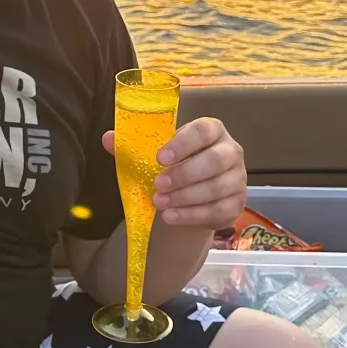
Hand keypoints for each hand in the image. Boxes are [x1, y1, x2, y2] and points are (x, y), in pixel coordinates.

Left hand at [103, 116, 246, 227]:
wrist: (192, 194)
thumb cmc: (175, 166)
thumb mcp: (156, 153)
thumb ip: (134, 146)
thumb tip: (109, 138)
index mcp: (212, 130)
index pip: (203, 130)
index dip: (183, 143)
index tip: (160, 158)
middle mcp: (231, 151)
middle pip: (215, 160)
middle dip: (185, 174)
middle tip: (158, 185)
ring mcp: (237, 178)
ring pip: (217, 187)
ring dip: (186, 197)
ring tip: (159, 203)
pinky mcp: (237, 204)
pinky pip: (218, 210)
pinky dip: (192, 215)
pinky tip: (171, 217)